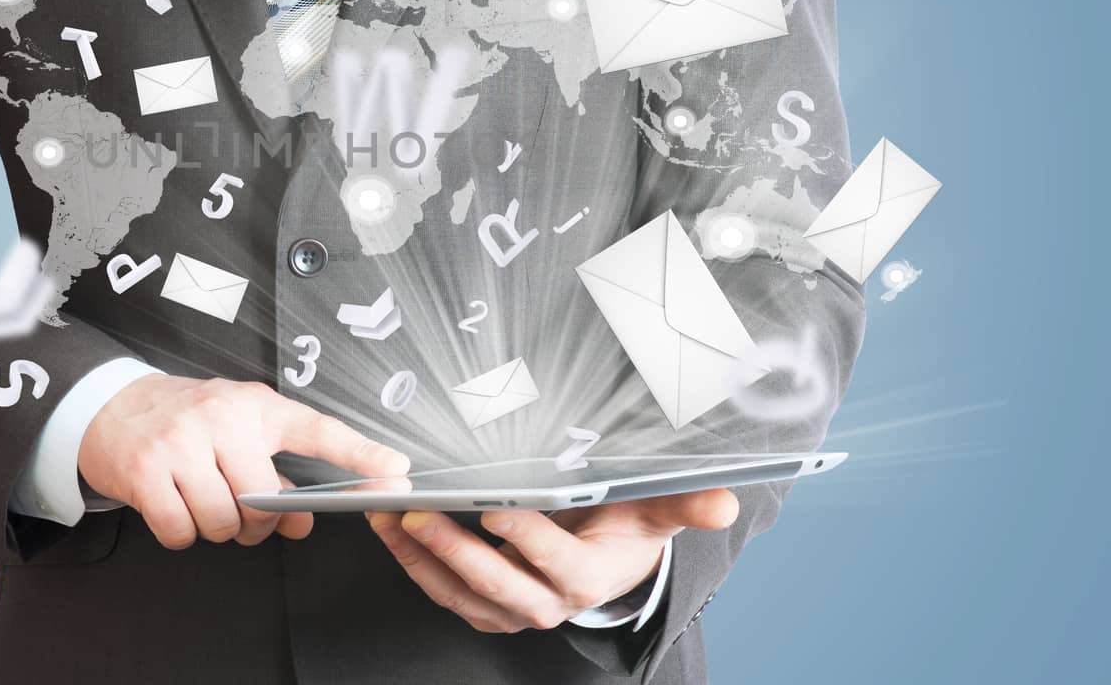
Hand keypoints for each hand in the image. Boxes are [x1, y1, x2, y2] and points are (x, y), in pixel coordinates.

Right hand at [80, 375, 409, 549]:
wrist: (112, 408)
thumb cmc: (185, 421)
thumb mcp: (237, 435)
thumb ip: (277, 477)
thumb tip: (302, 523)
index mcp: (254, 406)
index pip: (316, 430)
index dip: (360, 453)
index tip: (395, 471)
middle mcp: (220, 418)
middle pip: (262, 502)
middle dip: (253, 522)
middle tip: (236, 508)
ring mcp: (181, 443)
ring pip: (223, 522)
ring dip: (215, 528)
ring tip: (200, 499)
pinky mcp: (146, 470)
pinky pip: (181, 531)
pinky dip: (181, 533)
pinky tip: (174, 507)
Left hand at [367, 489, 737, 631]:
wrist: (605, 561)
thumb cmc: (623, 526)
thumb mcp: (655, 512)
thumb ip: (684, 505)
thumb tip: (723, 501)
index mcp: (588, 578)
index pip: (555, 563)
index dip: (527, 541)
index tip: (497, 513)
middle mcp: (548, 602)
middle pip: (497, 584)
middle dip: (454, 551)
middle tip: (420, 514)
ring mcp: (511, 608)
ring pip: (459, 592)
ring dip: (418, 557)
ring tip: (387, 518)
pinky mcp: (484, 606)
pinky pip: (441, 590)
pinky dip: (411, 563)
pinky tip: (388, 529)